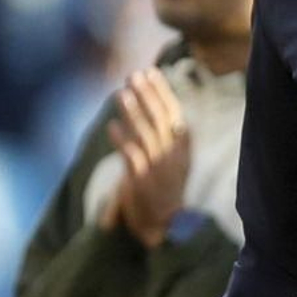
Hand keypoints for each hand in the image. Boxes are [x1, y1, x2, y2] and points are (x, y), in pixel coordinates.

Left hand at [108, 69, 189, 248]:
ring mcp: (158, 167)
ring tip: (121, 93)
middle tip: (134, 75)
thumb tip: (155, 102)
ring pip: (145, 133)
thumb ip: (168, 133)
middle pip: (160, 118)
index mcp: (184, 147)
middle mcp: (174, 154)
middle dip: (147, 94)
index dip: (162, 91)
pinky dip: (121, 139)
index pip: (175, 111)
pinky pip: (131, 155)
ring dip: (133, 112)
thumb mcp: (176, 158)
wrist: (165, 223)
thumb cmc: (166, 187)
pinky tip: (112, 126)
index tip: (151, 72)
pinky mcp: (142, 180)